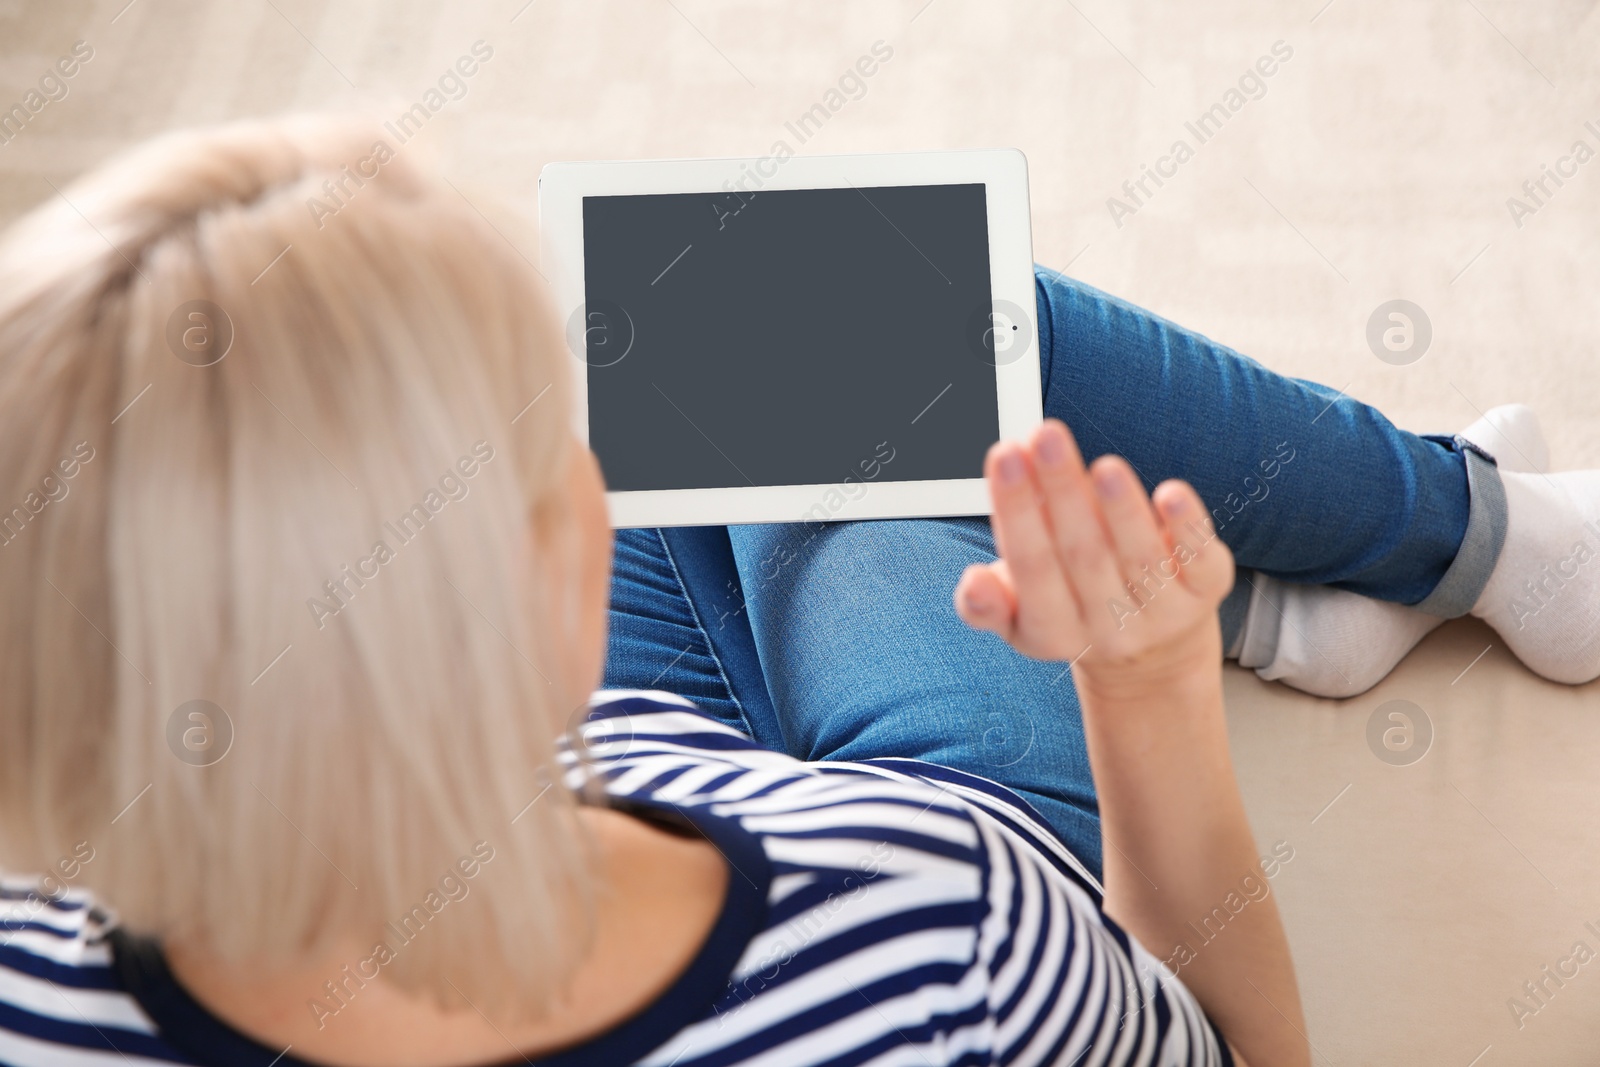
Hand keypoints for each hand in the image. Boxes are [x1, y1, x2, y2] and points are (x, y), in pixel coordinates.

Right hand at [954, 419, 1233, 682]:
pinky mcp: (1205, 594)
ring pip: (1140, 560)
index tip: (1005, 455)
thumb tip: (972, 583)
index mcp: (1051, 631)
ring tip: (1104, 465)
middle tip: (1045, 436)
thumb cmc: (1069, 603)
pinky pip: (1201, 563)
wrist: (1147, 649)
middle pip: (1083, 558)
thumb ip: (987, 602)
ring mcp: (1159, 613)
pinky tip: (1172, 493)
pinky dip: (1188, 528)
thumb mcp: (1019, 613)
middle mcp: (1107, 629)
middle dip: (1061, 493)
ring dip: (1122, 511)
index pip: (1031, 571)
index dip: (1017, 512)